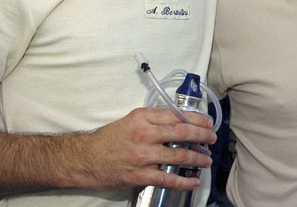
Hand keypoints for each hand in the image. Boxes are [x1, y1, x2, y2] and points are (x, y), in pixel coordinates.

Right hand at [73, 107, 214, 190]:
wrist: (83, 159)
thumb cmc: (107, 139)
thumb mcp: (131, 120)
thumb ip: (154, 120)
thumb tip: (180, 122)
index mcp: (143, 117)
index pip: (177, 115)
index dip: (197, 119)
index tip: (208, 122)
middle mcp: (144, 134)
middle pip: (183, 132)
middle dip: (203, 135)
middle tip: (212, 138)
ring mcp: (142, 156)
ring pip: (179, 155)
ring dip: (197, 158)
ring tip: (206, 159)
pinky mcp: (139, 175)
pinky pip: (168, 178)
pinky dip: (184, 181)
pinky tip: (193, 181)